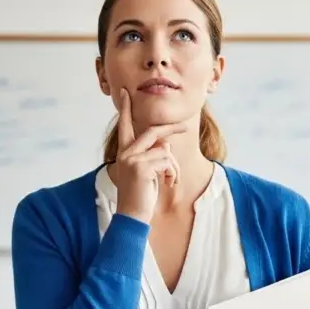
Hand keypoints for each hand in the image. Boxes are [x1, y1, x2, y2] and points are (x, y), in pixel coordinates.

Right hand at [113, 88, 183, 222]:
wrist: (132, 216)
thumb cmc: (140, 195)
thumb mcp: (146, 171)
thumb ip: (152, 154)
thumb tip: (166, 144)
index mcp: (124, 152)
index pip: (124, 126)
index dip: (126, 109)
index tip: (126, 93)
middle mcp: (125, 153)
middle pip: (153, 132)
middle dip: (171, 128)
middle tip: (185, 126)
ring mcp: (132, 159)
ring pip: (165, 151)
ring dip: (173, 167)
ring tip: (170, 181)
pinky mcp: (141, 167)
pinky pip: (167, 162)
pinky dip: (173, 173)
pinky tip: (168, 184)